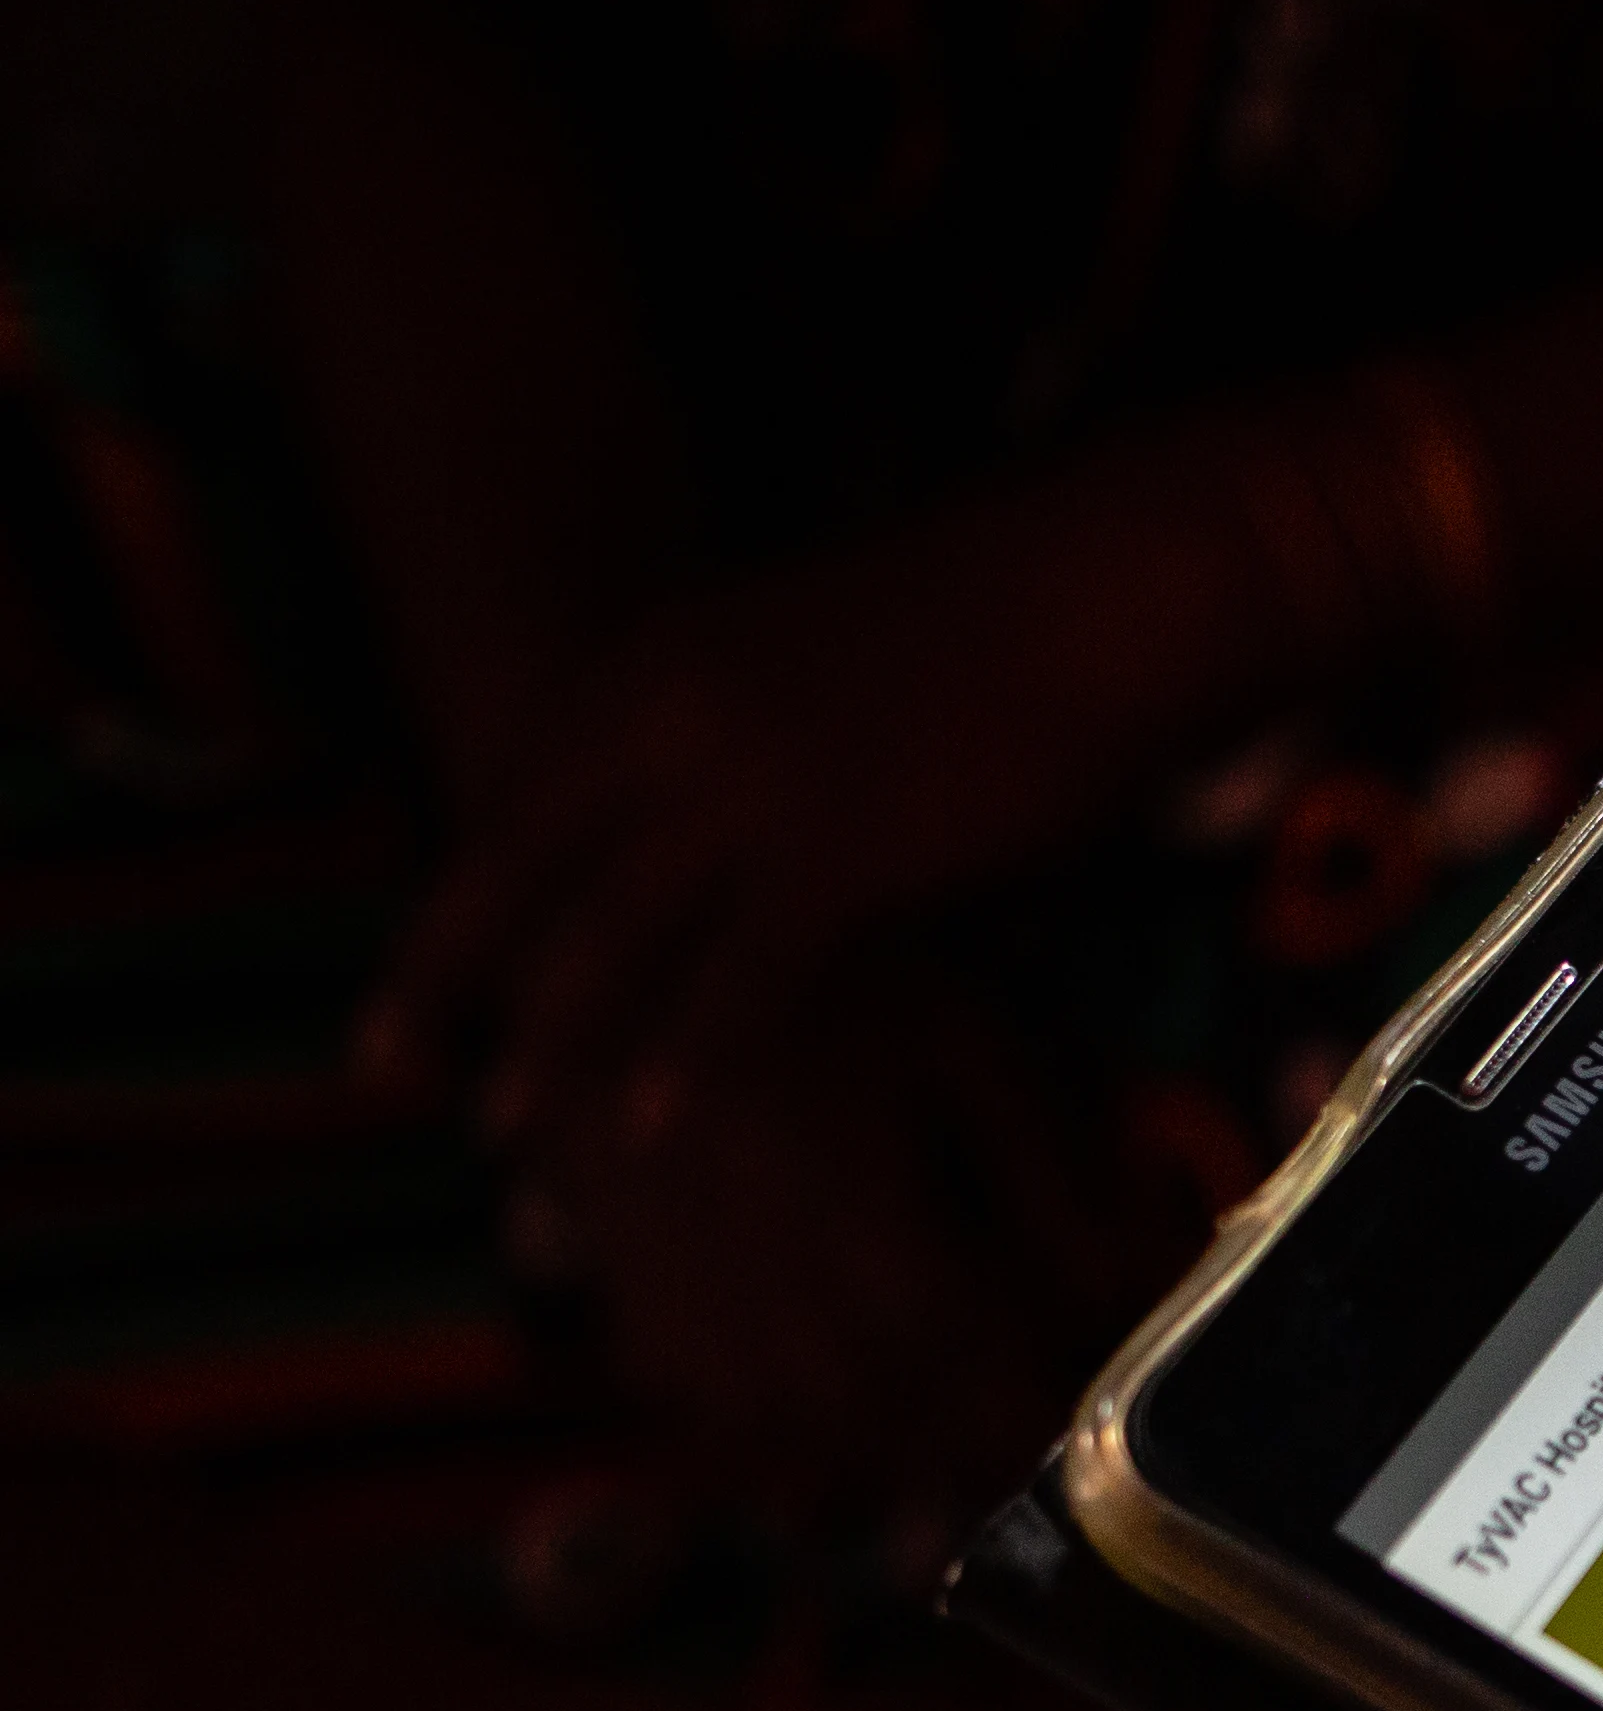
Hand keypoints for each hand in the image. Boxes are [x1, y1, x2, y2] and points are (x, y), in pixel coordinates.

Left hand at [359, 428, 1321, 1161]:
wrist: (1120, 582)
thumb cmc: (1012, 614)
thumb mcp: (833, 654)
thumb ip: (767, 732)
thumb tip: (757, 820)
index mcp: (663, 654)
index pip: (523, 786)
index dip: (467, 885)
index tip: (430, 961)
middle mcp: (672, 716)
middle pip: (513, 863)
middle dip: (437, 970)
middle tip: (375, 1060)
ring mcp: (748, 786)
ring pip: (603, 939)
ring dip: (542, 1043)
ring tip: (494, 1127)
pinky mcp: (842, 854)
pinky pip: (735, 981)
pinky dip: (683, 1062)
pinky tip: (642, 1128)